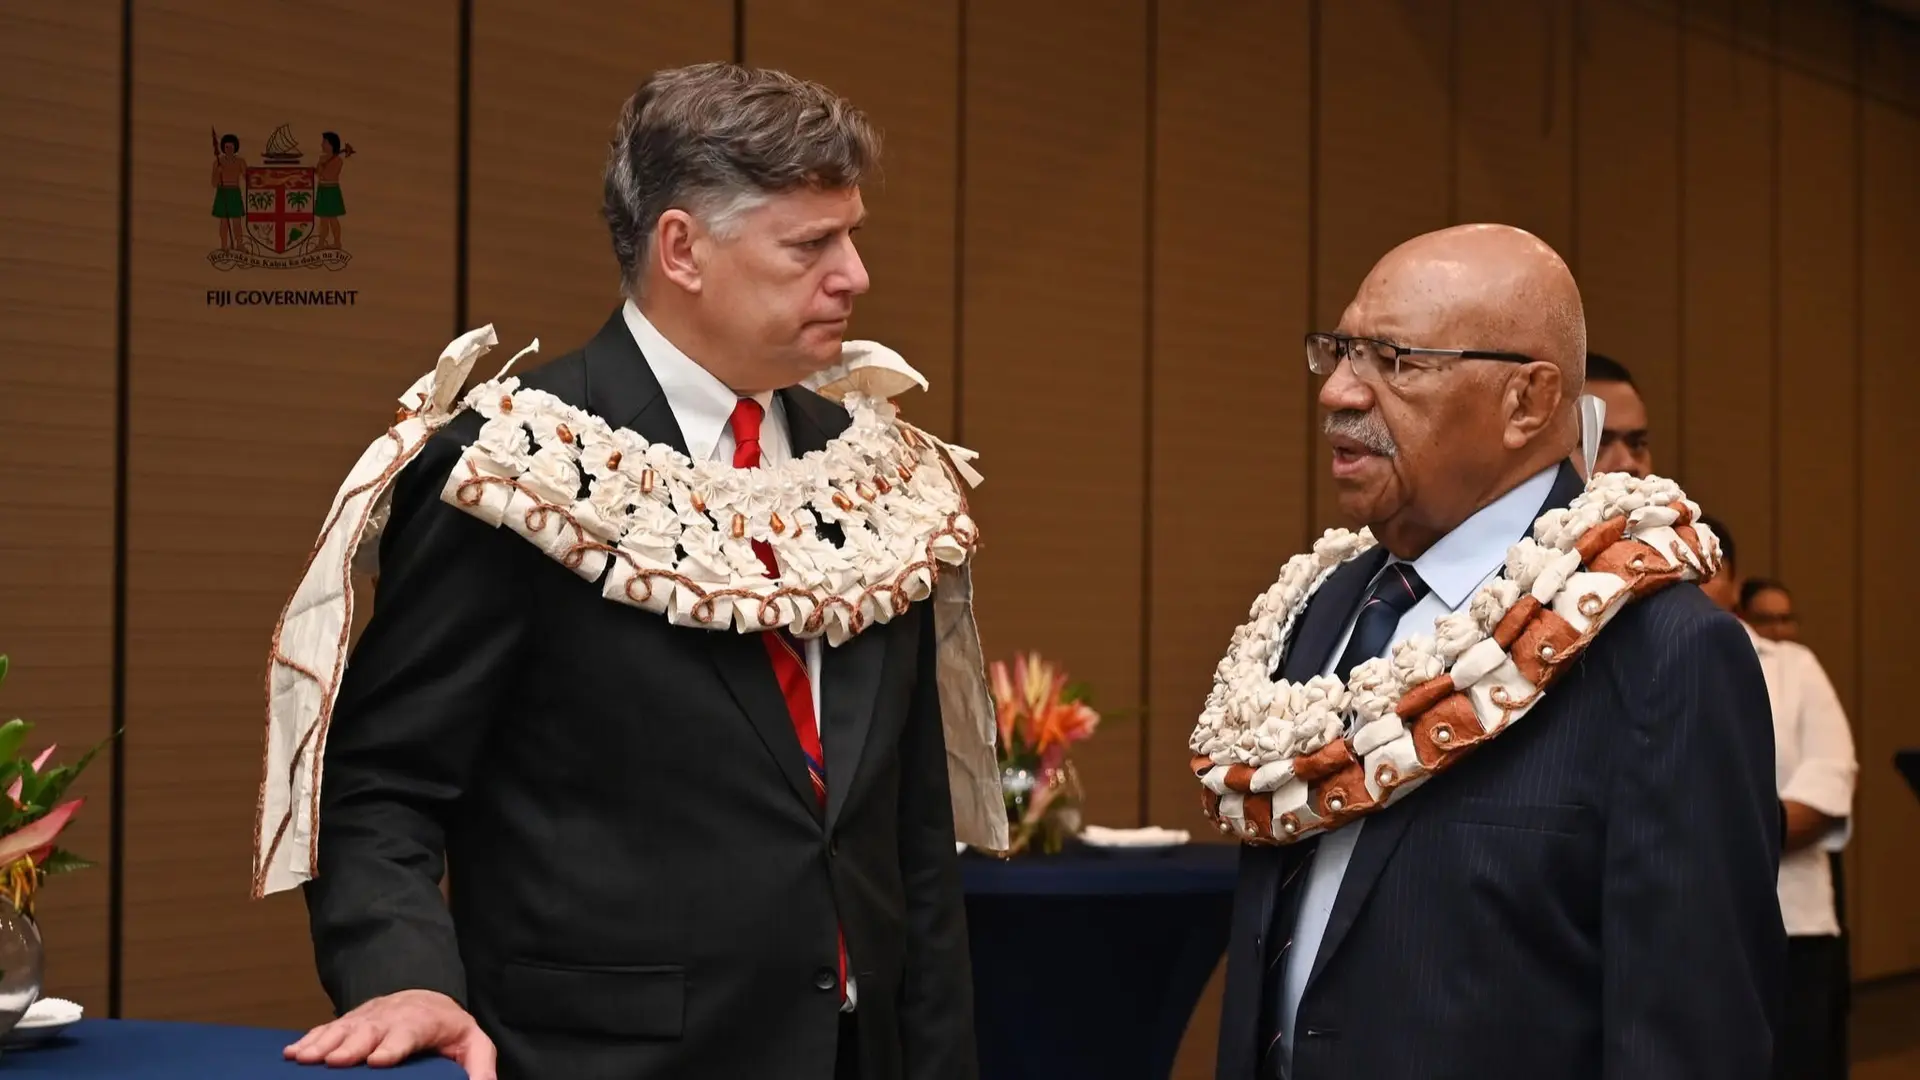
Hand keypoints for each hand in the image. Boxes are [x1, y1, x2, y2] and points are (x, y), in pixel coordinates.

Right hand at [284, 989, 495, 1077]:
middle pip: (369, 1031)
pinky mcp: (348, 1024)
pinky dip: (308, 1040)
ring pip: (342, 1029)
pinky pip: (326, 1030)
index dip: (393, 1046)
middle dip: (351, 1045)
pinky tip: (291, 1054)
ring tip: (303, 1058)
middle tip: (334, 1061)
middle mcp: (390, 1018)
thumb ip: (479, 1066)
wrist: (424, 998)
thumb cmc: (448, 1029)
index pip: (407, 1033)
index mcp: (421, 1023)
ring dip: (322, 1043)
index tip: (379, 1059)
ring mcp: (365, 1019)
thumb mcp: (472, 1043)